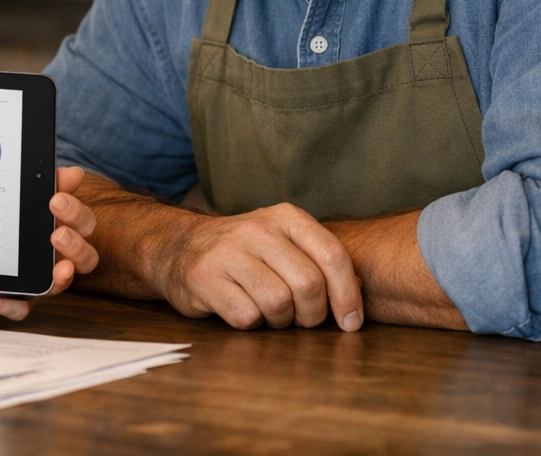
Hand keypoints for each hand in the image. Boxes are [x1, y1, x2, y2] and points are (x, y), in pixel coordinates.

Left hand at [0, 165, 97, 319]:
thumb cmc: (18, 217)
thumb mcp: (32, 196)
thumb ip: (53, 183)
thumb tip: (73, 174)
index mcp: (67, 229)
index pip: (85, 224)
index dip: (76, 213)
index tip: (56, 200)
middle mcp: (60, 258)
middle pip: (86, 259)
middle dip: (76, 247)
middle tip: (58, 235)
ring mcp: (41, 280)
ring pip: (58, 286)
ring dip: (59, 279)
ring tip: (55, 271)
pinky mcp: (19, 298)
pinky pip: (19, 309)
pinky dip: (4, 304)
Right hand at [157, 202, 362, 331]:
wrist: (180, 248)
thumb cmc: (245, 253)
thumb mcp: (283, 242)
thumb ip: (318, 260)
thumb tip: (360, 294)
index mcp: (285, 217)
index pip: (333, 255)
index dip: (348, 295)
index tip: (351, 321)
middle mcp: (258, 228)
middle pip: (309, 284)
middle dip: (312, 314)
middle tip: (301, 319)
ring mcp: (228, 252)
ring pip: (279, 303)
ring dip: (280, 321)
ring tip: (269, 312)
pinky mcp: (205, 277)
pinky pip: (247, 316)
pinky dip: (252, 324)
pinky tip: (243, 310)